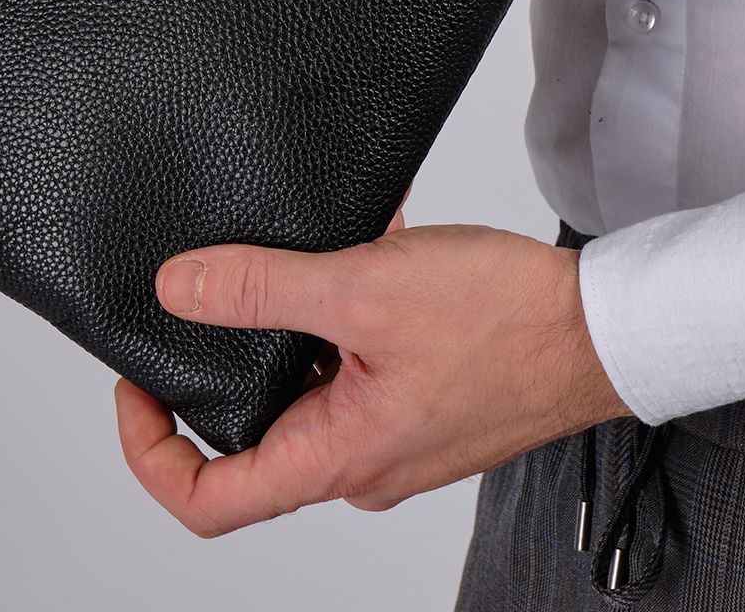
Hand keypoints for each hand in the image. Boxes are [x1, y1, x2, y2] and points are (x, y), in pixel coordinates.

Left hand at [114, 215, 629, 536]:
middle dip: (225, 353)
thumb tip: (176, 291)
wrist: (609, 325)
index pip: (210, 501)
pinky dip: (342, 302)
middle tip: (211, 284)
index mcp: (337, 457)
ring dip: (293, 313)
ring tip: (305, 246)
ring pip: (303, 381)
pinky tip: (366, 242)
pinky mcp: (417, 396)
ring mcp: (389, 431)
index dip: (150, 450)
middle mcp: (359, 461)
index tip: (135, 384)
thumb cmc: (509, 321)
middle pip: (251, 432)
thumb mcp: (363, 289)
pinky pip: (352, 357)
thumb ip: (260, 290)